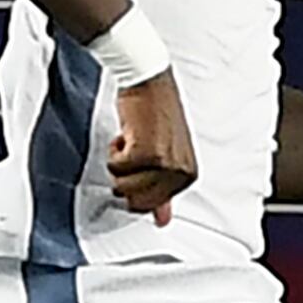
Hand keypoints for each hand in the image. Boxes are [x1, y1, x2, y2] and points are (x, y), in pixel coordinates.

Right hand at [107, 71, 198, 224]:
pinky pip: (115, 167)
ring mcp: (164, 164)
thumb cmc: (156, 113)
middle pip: (135, 201)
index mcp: (188, 176)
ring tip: (133, 139)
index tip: (144, 157)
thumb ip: (163, 190)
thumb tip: (162, 221)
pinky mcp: (145, 152)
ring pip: (122, 185)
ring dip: (119, 161)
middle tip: (135, 151)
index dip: (135, 182)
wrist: (150, 81)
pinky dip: (114, 150)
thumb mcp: (165, 155)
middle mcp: (180, 173)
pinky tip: (128, 133)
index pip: (150, 206)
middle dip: (125, 177)